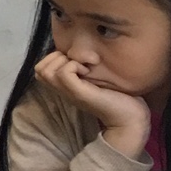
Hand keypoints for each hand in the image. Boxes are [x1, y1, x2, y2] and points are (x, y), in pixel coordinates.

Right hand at [33, 51, 150, 157]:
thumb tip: (81, 51)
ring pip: (46, 70)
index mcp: (65, 87)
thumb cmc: (119, 97)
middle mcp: (63, 90)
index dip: (53, 58)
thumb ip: (86, 69)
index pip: (40, 69)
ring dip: (64, 61)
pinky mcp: (80, 94)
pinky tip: (88, 70)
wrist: (130, 118)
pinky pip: (63, 73)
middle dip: (55, 58)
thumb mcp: (98, 79)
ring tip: (83, 67)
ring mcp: (69, 93)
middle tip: (78, 63)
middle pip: (39, 69)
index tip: (76, 61)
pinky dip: (74, 65)